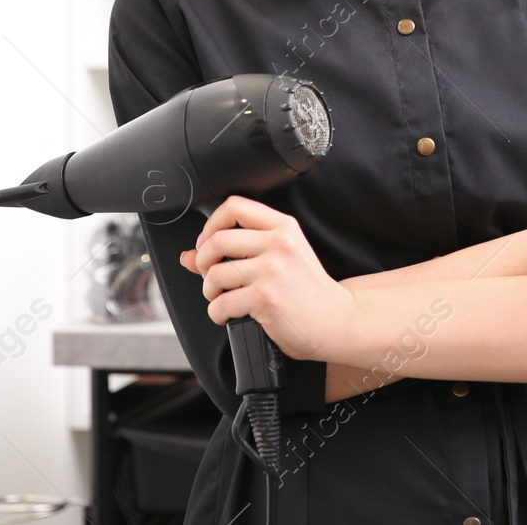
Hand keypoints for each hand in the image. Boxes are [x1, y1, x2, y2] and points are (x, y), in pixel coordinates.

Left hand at [178, 195, 355, 361]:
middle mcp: (278, 243)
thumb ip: (238, 251)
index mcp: (283, 227)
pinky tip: (229, 314)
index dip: (211, 224)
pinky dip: (217, 313)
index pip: (234, 207)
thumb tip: (189, 255)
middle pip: (217, 240)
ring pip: (215, 274)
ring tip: (221, 297)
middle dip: (203, 261)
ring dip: (209, 291)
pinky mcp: (266, 298)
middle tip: (210, 275)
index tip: (208, 243)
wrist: (337, 320)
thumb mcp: (280, 258)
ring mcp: (272, 270)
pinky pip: (221, 304)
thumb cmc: (309, 291)